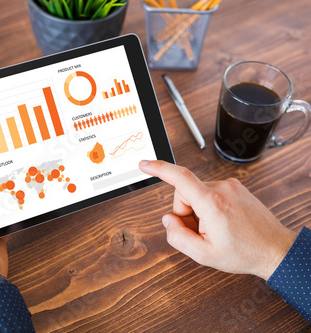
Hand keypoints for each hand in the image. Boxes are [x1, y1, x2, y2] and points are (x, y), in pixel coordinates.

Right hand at [139, 160, 296, 279]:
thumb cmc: (245, 253)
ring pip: (197, 194)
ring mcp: (230, 186)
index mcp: (212, 203)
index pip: (180, 178)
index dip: (159, 169)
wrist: (276, 249)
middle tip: (201, 232)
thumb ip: (178, 237)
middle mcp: (222, 188)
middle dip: (185, 213)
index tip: (144, 164)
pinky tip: (222, 223)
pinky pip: (210, 193)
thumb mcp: (204, 254)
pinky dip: (209, 207)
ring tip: (215, 230)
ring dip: (198, 211)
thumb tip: (168, 221)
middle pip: (184, 193)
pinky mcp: (236, 187)